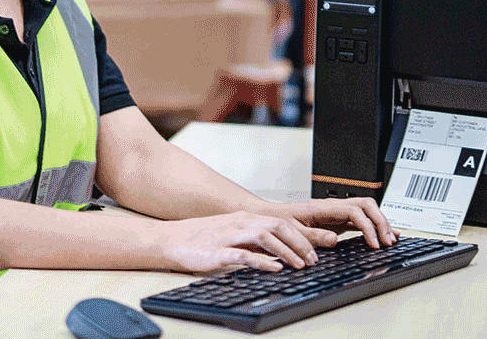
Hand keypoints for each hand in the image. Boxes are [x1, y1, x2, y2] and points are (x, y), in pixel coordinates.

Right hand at [156, 210, 334, 273]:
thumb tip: (277, 251)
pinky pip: (244, 254)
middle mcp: (239, 222)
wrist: (170, 239)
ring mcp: (229, 235)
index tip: (316, 250)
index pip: (280, 221)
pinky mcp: (218, 251)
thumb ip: (252, 239)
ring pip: (265, 237)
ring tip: (299, 265)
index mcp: (245, 218)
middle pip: (278, 226)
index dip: (301, 235)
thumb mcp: (231, 233)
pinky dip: (262, 261)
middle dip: (300, 242)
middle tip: (313, 260)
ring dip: (286, 251)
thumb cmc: (200, 238)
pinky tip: (274, 268)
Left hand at [256, 198, 396, 249]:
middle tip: (388, 241)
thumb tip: (334, 240)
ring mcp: (336, 212)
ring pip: (366, 210)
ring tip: (390, 240)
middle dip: (381, 222)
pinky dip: (373, 227)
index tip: (373, 243)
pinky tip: (382, 236)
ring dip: (380, 223)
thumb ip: (313, 236)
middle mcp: (332, 206)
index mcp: (323, 207)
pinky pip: (360, 220)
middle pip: (366, 205)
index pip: (354, 210)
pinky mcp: (336, 220)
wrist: (269, 217)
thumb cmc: (278, 222)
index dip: (368, 226)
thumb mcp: (292, 231)